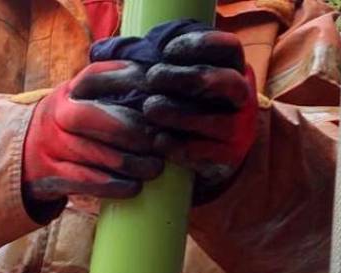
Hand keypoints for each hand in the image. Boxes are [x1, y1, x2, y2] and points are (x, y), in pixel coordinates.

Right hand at [22, 61, 164, 205]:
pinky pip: (84, 182)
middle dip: (130, 129)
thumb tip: (164, 79)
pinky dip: (112, 186)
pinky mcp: (51, 176)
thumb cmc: (71, 125)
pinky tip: (133, 188)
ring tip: (154, 168)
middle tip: (160, 141)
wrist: (24, 155)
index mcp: (69, 91)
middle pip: (90, 118)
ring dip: (128, 163)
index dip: (127, 79)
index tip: (156, 89)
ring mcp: (50, 147)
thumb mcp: (82, 99)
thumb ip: (114, 88)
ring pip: (91, 153)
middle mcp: (55, 116)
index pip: (95, 76)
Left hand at [143, 30, 257, 191]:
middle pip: (228, 83)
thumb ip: (146, 62)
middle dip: (189, 78)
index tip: (165, 51)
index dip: (201, 45)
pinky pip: (209, 155)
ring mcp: (237, 130)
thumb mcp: (170, 79)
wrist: (202, 152)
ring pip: (219, 122)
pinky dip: (182, 149)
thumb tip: (100, 52)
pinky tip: (158, 141)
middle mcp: (240, 98)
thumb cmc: (178, 104)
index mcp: (230, 69)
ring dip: (182, 115)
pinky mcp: (227, 159)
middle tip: (152, 78)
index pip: (227, 48)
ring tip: (150, 108)